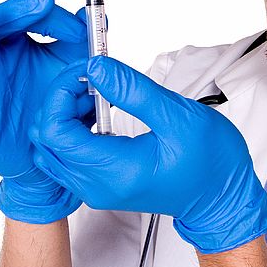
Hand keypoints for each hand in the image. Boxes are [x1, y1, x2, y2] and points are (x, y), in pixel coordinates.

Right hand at [0, 0, 91, 223]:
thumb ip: (81, 43)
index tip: (64, 13)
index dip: (34, 10)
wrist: (50, 157)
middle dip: (8, 14)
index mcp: (8, 44)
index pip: (13, 15)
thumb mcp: (72, 71)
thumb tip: (90, 15)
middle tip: (35, 3)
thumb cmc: (53, 109)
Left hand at [29, 56, 266, 253]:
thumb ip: (133, 91)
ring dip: (65, 112)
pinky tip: (99, 108)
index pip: (55, 132)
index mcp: (114, 171)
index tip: (84, 71)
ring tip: (98, 91)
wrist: (221, 198)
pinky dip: (73, 126)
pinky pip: (66, 154)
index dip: (60, 94)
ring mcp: (95, 188)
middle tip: (91, 75)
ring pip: (51, 146)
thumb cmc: (210, 162)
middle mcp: (96, 185)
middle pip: (45, 138)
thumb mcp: (178, 117)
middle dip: (60, 99)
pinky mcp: (99, 183)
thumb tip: (96, 68)